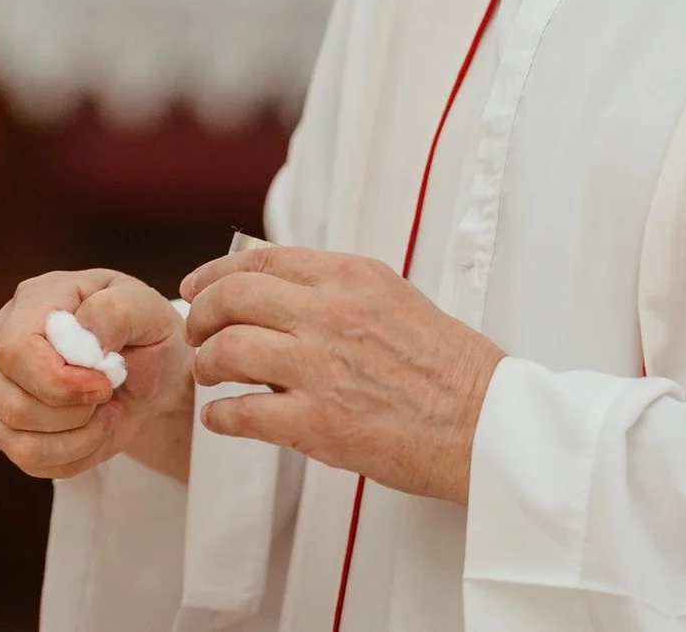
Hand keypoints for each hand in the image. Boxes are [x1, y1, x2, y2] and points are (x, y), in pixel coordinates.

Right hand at [0, 270, 194, 482]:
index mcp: (31, 301)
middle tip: (110, 395)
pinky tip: (93, 430)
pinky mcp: (4, 424)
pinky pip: (30, 459)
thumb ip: (117, 312)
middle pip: (13, 404)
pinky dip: (74, 455)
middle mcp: (0, 341)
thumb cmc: (143, 333)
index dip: (59, 382)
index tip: (105, 386)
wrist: (148, 370)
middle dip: (75, 414)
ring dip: (78, 438)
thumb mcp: (147, 310)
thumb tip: (86, 335)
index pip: (16, 351)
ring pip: (19, 441)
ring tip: (106, 412)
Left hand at [180, 246, 502, 503]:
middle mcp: (331, 313)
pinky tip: (222, 417)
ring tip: (211, 374)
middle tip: (197, 333)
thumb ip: (337, 289)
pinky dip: (222, 415)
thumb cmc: (449, 369)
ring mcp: (321, 368)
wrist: (489, 425)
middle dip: (202, 315)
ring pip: (228, 351)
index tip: (196, 286)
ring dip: (208, 363)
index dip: (215, 273)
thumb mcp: (394, 299)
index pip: (260, 260)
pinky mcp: (319, 422)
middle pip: (232, 298)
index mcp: (351, 277)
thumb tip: (277, 287)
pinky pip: (244, 412)